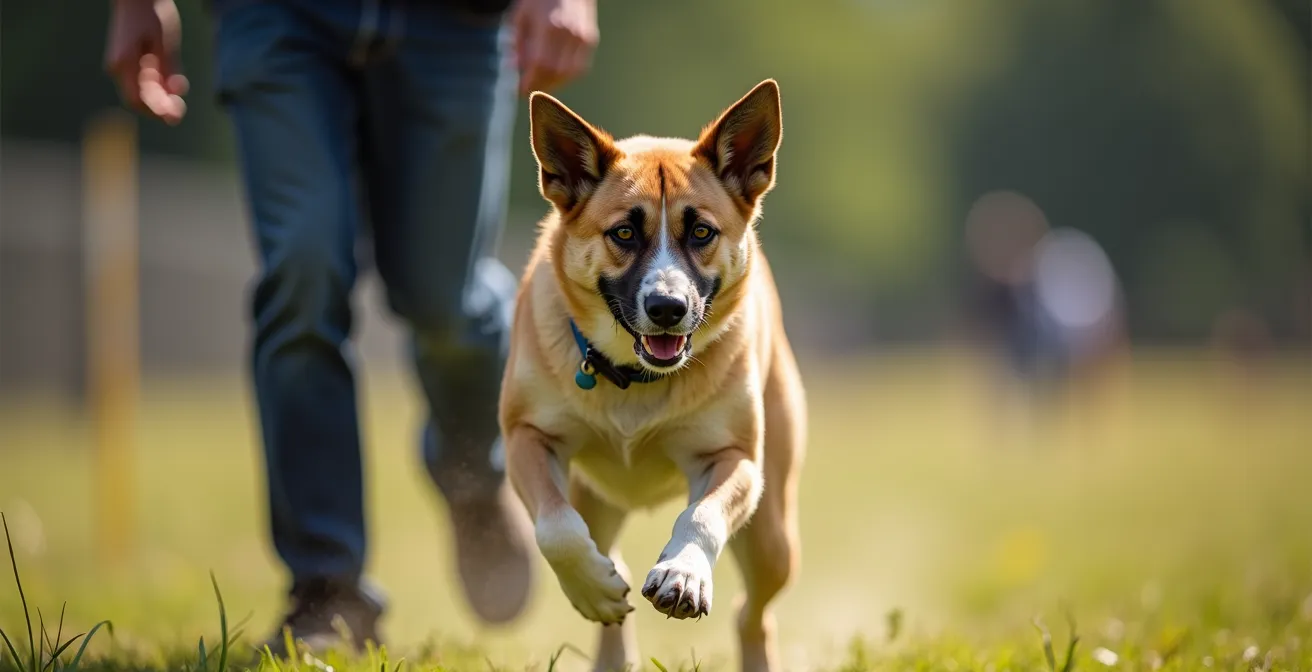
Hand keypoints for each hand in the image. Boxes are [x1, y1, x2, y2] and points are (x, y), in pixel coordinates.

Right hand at [104, 0, 188, 124]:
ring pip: (142, 91)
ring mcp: (122, 64)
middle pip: (139, 99)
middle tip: (180, 109)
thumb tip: (174, 95)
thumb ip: (168, 69)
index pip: (136, 100)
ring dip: (162, 95)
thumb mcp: (166, 43)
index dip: (156, 111)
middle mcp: (118, 67)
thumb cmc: (153, 14)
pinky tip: (173, 78)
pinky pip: (144, 80)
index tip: (175, 116)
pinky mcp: (129, 61)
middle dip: (161, 107)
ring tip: (179, 86)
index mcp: (123, 63)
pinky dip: (160, 84)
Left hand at [512, 0, 597, 96]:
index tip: (519, 90)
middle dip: (540, 85)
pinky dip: (567, 76)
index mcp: (548, 26)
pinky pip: (580, 67)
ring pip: (569, 73)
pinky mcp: (591, 39)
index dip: (529, 81)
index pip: (539, 64)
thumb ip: (518, 43)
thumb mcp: (521, 16)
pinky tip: (556, 75)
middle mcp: (569, 33)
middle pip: (555, 72)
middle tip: (528, 89)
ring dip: (554, 84)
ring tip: (541, 84)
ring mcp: (583, 37)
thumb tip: (515, 68)